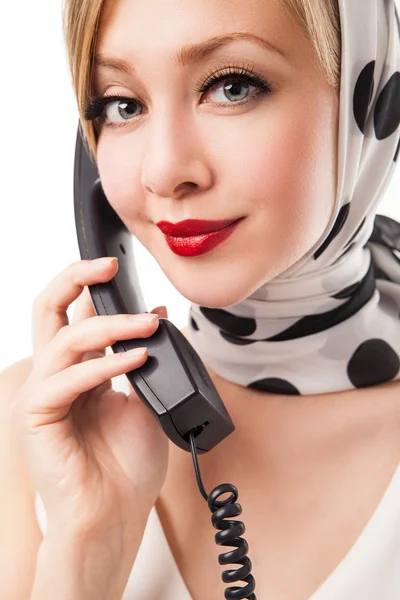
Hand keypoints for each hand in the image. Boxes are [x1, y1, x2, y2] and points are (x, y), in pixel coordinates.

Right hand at [10, 258, 168, 541]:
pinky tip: (135, 358)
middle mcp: (56, 376)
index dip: (96, 287)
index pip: (75, 313)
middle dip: (74, 277)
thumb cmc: (126, 467)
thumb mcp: (145, 400)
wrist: (115, 518)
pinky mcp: (36, 417)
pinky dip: (102, 364)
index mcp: (78, 371)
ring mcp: (42, 395)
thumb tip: (156, 314)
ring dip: (108, 325)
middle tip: (108, 263)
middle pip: (48, 308)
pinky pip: (66, 379)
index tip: (123, 268)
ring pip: (63, 338)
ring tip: (148, 324)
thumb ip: (145, 358)